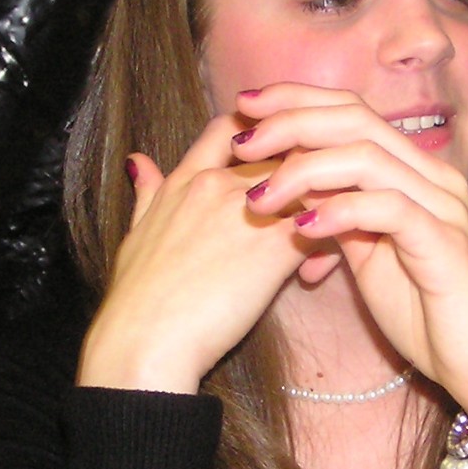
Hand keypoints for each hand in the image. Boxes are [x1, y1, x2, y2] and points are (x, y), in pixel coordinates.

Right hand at [77, 113, 312, 393]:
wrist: (146, 340)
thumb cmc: (138, 298)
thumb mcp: (134, 232)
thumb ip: (145, 192)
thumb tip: (138, 160)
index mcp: (185, 179)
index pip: (232, 128)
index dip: (261, 134)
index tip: (278, 157)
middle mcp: (218, 185)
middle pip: (282, 150)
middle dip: (305, 171)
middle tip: (317, 200)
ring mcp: (248, 213)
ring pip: (309, 181)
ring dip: (325, 201)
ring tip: (327, 230)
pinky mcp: (275, 248)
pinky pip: (324, 223)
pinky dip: (334, 235)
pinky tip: (327, 258)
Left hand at [229, 84, 467, 425]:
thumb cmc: (427, 314)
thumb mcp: (368, 256)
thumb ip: (338, 215)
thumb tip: (291, 184)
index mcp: (411, 171)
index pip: (351, 111)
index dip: (296, 102)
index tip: (244, 110)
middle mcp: (431, 176)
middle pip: (354, 119)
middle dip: (290, 124)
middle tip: (241, 145)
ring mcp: (442, 206)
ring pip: (365, 157)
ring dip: (304, 171)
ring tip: (262, 199)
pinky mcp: (446, 243)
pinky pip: (388, 209)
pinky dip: (341, 212)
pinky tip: (304, 229)